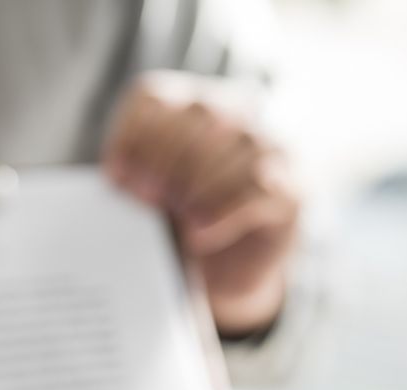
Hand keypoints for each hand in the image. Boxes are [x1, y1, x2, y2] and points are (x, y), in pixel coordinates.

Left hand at [103, 72, 299, 336]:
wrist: (228, 275)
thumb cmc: (185, 226)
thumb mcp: (155, 196)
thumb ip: (140, 177)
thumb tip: (120, 177)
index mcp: (193, 106)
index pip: (155, 96)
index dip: (133, 132)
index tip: (114, 176)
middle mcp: (238, 115)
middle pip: (202, 113)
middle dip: (168, 156)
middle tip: (147, 197)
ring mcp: (273, 149)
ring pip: (240, 145)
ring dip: (200, 182)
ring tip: (177, 215)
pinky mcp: (292, 189)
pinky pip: (260, 189)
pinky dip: (224, 211)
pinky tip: (198, 234)